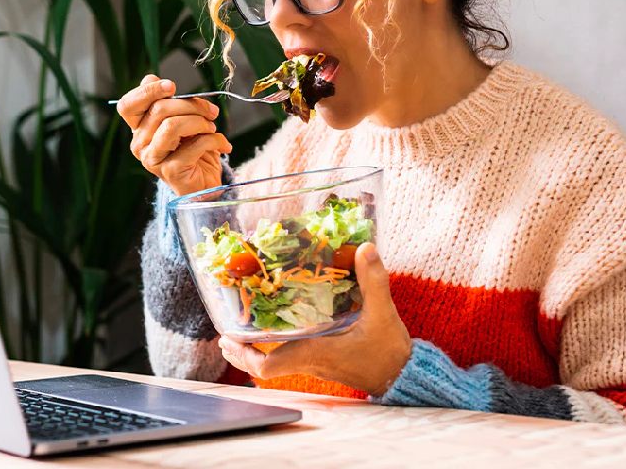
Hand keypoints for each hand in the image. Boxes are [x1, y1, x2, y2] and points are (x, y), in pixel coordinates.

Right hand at [117, 74, 231, 195]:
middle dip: (191, 105)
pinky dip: (214, 140)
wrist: (205, 184)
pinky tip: (223, 144)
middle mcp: (140, 144)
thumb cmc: (194, 150)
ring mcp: (152, 159)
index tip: (172, 86)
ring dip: (200, 122)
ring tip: (212, 127)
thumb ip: (168, 102)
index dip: (147, 91)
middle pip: (159, 109)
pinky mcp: (170, 171)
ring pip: (172, 125)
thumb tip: (151, 78)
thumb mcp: (182, 120)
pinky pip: (193, 145)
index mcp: (139, 128)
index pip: (127, 105)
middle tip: (211, 112)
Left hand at [218, 243, 412, 395]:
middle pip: (262, 364)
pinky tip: (272, 323)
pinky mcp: (320, 358)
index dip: (244, 355)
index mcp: (314, 353)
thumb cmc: (388, 352)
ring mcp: (312, 362)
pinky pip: (288, 354)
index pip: (269, 366)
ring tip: (238, 323)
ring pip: (272, 360)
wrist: (402, 375)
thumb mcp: (382, 314)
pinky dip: (273, 342)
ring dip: (253, 346)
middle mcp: (308, 360)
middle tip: (223, 330)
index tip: (228, 337)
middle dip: (240, 349)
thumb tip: (364, 248)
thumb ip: (373, 281)